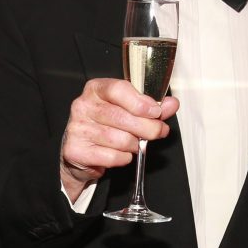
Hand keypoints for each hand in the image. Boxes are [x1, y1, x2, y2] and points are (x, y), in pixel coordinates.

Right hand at [59, 79, 179, 198]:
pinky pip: (112, 157)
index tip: (156, 112)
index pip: (118, 89)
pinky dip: (123, 158)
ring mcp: (77, 128)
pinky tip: (120, 154)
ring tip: (133, 144)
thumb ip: (150, 107)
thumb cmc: (106, 126)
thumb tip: (171, 104)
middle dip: (147, 127)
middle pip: (122, 117)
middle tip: (158, 132)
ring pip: (120, 139)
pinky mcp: (76, 150)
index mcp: (96, 89)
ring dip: (134, 145)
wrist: (81, 151)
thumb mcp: (128, 110)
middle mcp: (83, 106)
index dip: (140, 102)